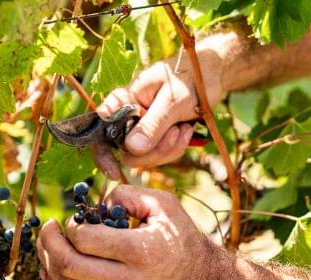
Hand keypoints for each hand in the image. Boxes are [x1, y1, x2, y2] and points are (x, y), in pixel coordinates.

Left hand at [36, 185, 223, 279]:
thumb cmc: (182, 238)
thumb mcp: (163, 204)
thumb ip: (127, 193)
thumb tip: (96, 203)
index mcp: (141, 251)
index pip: (86, 240)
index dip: (70, 227)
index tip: (72, 220)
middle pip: (69, 265)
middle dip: (49, 244)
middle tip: (47, 229)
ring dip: (48, 264)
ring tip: (46, 246)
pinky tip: (52, 267)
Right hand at [97, 41, 226, 168]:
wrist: (210, 75)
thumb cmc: (189, 77)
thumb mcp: (173, 100)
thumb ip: (152, 124)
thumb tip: (131, 149)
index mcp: (123, 101)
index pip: (100, 130)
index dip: (102, 154)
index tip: (114, 172)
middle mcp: (128, 117)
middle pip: (126, 152)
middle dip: (152, 151)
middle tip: (175, 133)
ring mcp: (142, 129)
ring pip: (144, 157)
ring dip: (168, 148)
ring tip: (183, 127)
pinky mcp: (156, 137)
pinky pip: (159, 155)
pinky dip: (175, 148)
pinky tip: (186, 131)